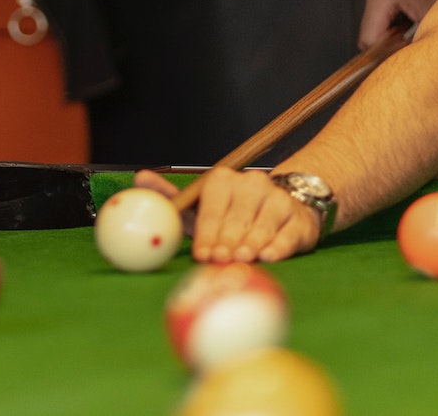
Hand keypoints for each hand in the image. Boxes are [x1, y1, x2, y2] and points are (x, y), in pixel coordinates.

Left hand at [135, 168, 320, 263]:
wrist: (279, 214)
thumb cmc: (230, 219)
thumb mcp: (200, 210)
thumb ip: (170, 199)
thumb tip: (138, 179)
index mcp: (223, 180)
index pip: (213, 206)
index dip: (207, 231)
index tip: (202, 253)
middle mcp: (252, 183)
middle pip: (237, 215)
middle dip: (227, 239)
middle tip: (220, 259)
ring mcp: (278, 199)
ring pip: (263, 223)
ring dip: (251, 244)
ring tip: (243, 259)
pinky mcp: (298, 218)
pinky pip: (287, 233)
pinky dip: (278, 246)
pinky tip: (269, 256)